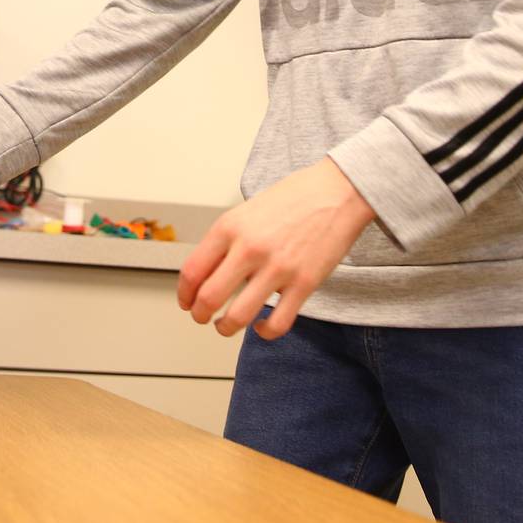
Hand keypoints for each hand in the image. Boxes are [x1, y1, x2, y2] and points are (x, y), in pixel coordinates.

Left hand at [177, 158, 375, 339]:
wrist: (337, 191)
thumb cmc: (293, 197)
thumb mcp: (246, 210)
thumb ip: (226, 239)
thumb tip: (207, 272)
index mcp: (230, 227)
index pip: (192, 271)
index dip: (184, 294)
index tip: (187, 301)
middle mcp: (249, 248)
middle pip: (208, 298)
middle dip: (199, 315)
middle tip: (201, 317)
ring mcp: (277, 268)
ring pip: (237, 316)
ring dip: (225, 328)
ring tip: (225, 326)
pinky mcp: (305, 284)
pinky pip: (277, 323)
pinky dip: (265, 332)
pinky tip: (262, 326)